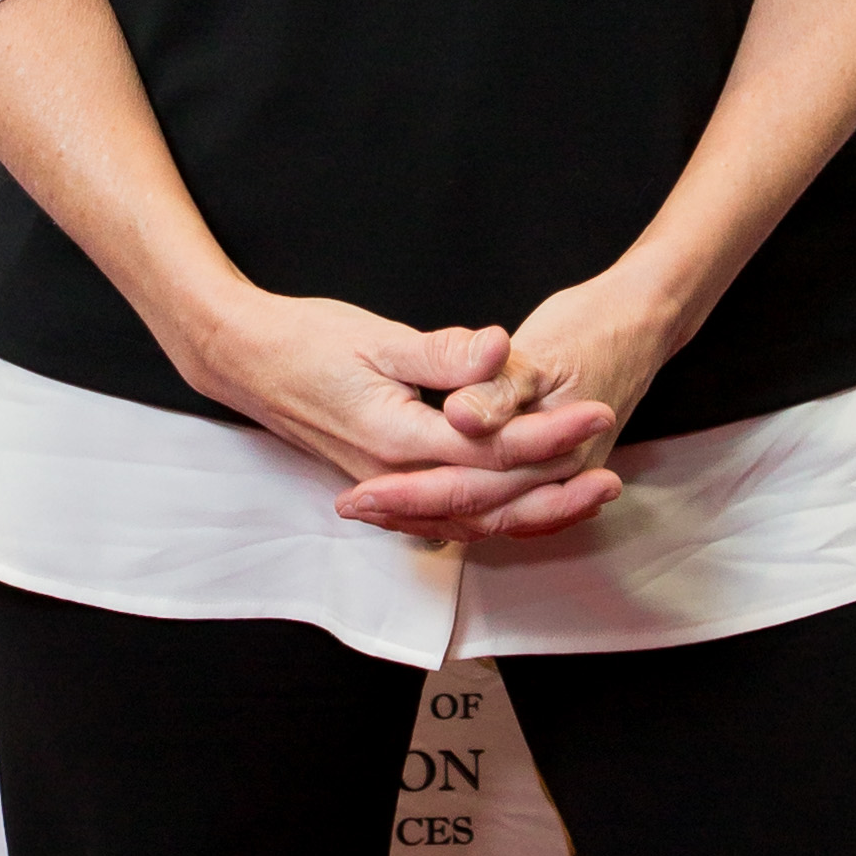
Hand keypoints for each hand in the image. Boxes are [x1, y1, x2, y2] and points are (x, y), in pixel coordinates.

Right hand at [188, 291, 624, 543]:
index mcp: (396, 439)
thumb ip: (441, 353)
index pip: (491, 450)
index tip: (596, 411)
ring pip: (472, 520)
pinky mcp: (385, 484)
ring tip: (585, 499)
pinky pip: (450, 516)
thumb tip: (496, 349)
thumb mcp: (375, 335)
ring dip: (531, 513)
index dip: (550, 434)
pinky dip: (493, 516)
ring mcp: (387, 486)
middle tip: (612, 475)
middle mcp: (393, 475)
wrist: (244, 360)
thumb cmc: (305, 340)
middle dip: (556, 490)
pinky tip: (525, 506)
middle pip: (490, 501)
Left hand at [383, 268, 684, 543]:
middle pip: (473, 513)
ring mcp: (562, 477)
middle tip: (353, 509)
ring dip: (432, 517)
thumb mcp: (544, 347)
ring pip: (488, 518)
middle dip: (409, 514)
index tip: (361, 496)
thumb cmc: (596, 325)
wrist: (647, 319)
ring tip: (378, 512)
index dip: (409, 494)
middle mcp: (558, 474)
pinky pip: (507, 507)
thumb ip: (501, 387)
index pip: (467, 487)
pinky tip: (432, 507)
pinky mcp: (559, 471)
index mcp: (549, 446)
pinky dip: (466, 511)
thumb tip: (462, 416)